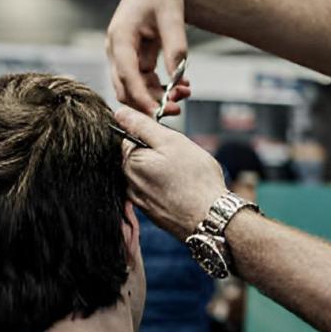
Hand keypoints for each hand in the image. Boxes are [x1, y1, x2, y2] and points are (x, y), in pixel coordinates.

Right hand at [107, 0, 192, 115]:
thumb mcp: (172, 15)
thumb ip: (175, 45)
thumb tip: (177, 76)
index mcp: (120, 36)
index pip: (125, 73)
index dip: (140, 96)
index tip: (157, 112)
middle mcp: (116, 49)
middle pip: (125, 87)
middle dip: (149, 102)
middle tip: (177, 110)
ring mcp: (123, 55)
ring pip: (135, 87)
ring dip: (158, 96)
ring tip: (185, 94)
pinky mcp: (133, 59)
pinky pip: (144, 81)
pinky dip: (161, 87)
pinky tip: (183, 86)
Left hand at [116, 106, 226, 239]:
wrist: (210, 218)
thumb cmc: (195, 179)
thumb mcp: (171, 142)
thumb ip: (142, 126)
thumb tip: (120, 113)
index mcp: (130, 162)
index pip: (130, 137)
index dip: (152, 135)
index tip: (170, 142)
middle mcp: (128, 183)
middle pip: (138, 156)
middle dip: (156, 153)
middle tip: (181, 160)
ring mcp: (138, 200)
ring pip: (147, 175)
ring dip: (161, 171)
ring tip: (182, 177)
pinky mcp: (150, 213)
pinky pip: (154, 192)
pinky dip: (165, 188)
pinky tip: (181, 190)